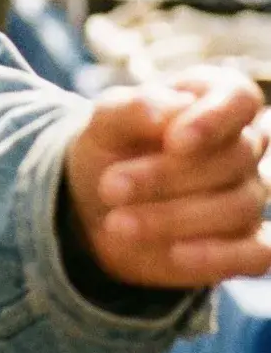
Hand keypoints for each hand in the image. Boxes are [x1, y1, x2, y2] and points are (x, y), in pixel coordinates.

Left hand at [64, 67, 270, 289]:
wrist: (98, 205)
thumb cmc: (112, 148)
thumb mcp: (106, 122)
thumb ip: (135, 108)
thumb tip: (170, 110)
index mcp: (215, 97)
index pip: (239, 98)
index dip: (214, 119)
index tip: (174, 142)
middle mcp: (243, 144)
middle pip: (234, 158)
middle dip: (167, 176)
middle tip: (110, 187)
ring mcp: (249, 194)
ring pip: (237, 206)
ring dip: (173, 217)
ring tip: (116, 223)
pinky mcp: (247, 243)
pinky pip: (257, 253)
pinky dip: (218, 255)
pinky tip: (175, 254)